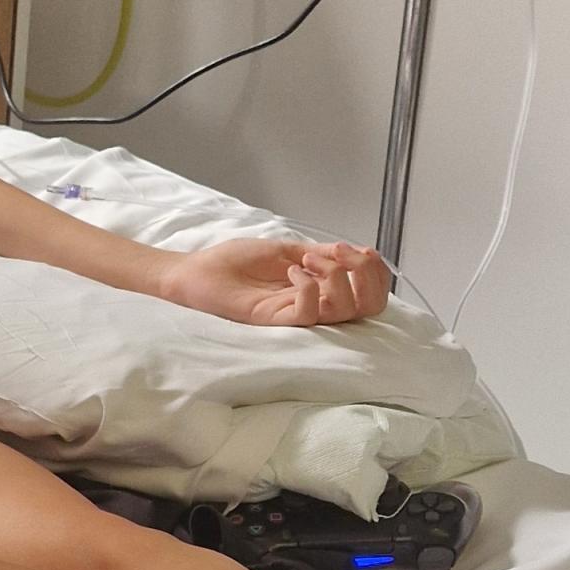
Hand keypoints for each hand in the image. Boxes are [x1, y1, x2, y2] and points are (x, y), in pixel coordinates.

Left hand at [158, 236, 389, 327]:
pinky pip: (307, 314)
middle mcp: (316, 305)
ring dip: (335, 275)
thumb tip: (355, 251)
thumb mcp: (287, 248)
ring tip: (306, 260)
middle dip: (366, 274)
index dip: (374, 269)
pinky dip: (307, 286)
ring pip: (343, 311)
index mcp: (322, 290)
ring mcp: (295, 315)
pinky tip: (291, 272)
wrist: (196, 270)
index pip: (371, 293)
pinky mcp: (273, 321)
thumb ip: (322, 253)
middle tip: (339, 255)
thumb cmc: (234, 262)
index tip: (350, 248)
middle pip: (369, 307)